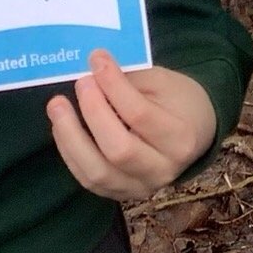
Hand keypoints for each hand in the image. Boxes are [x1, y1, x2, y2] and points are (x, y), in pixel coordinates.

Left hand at [48, 53, 218, 202]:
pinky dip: (70, 152)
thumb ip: (130, 80)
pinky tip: (62, 127)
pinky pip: (88, 180)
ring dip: (71, 137)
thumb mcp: (163, 81)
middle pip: (119, 149)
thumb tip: (92, 72)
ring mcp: (141, 187)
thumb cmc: (178, 101)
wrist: (194, 134)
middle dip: (93, 112)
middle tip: (81, 82)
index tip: (97, 59)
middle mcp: (163, 170)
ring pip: (97, 173)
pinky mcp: (121, 194)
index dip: (114, 85)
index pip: (140, 114)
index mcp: (181, 138)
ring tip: (57, 106)